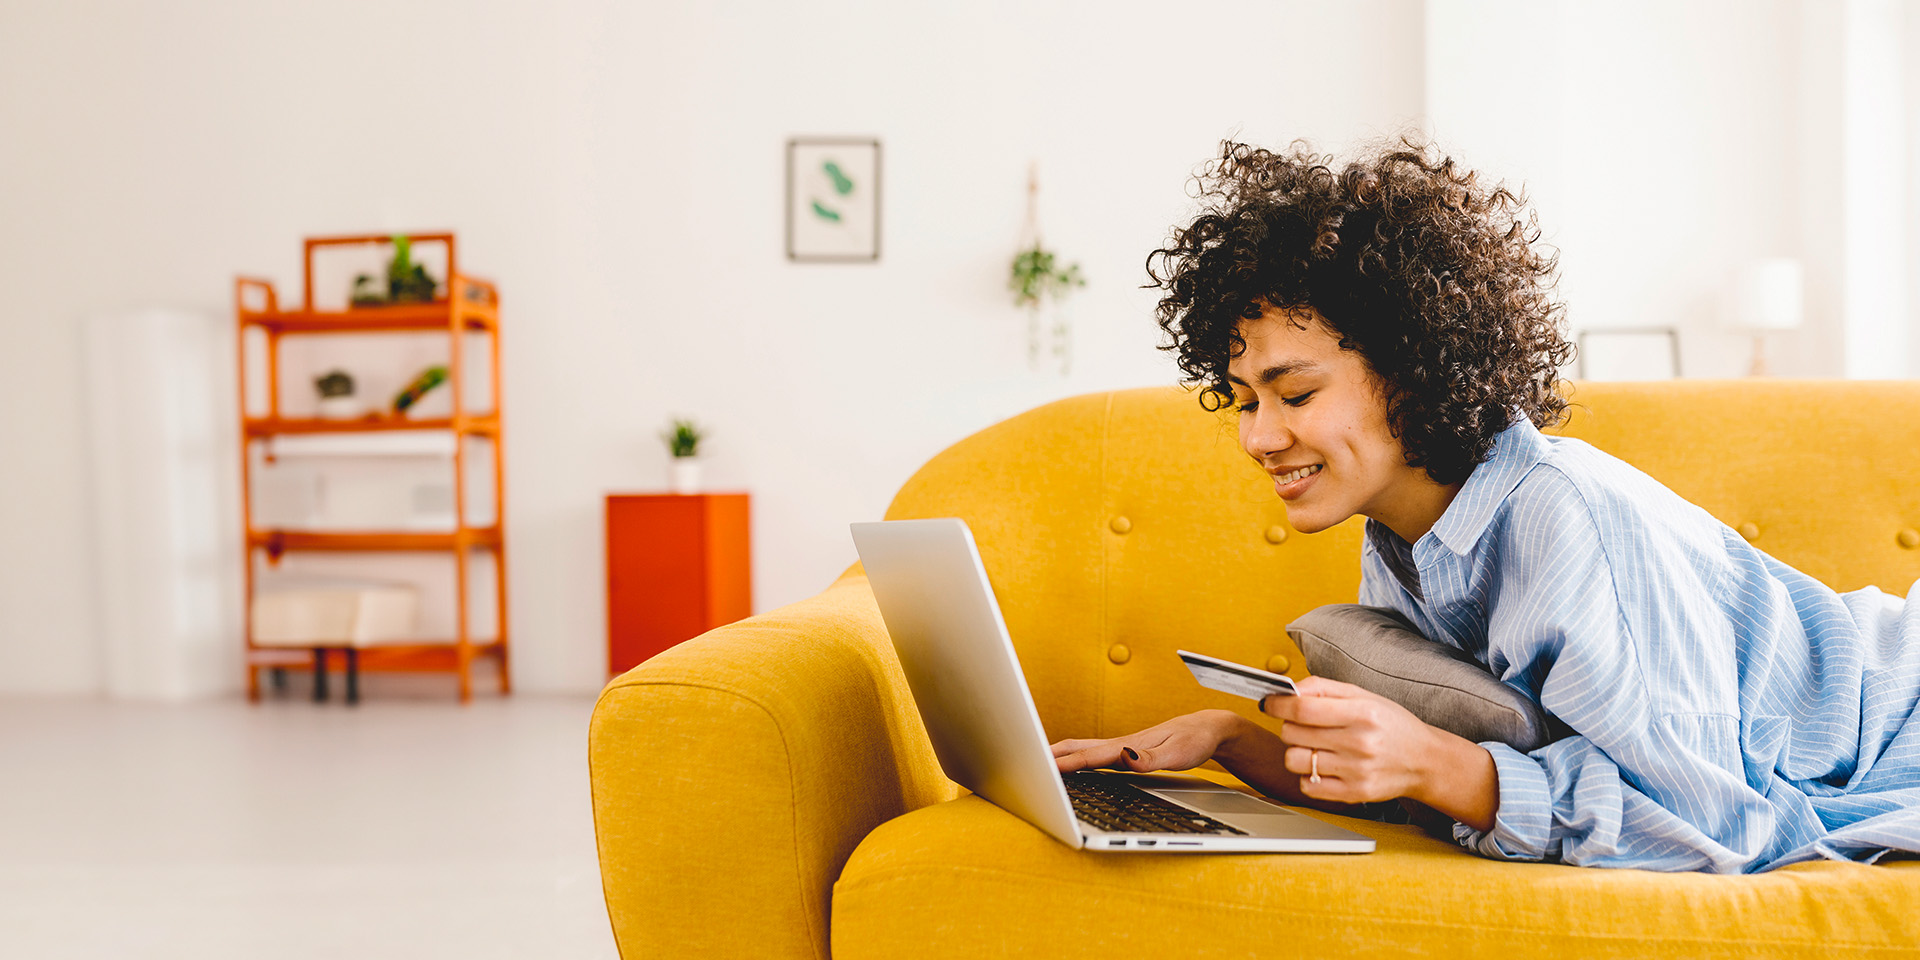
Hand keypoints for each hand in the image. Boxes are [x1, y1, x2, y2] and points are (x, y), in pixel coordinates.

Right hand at [1050, 710, 1241, 773]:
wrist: (1207, 728)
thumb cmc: (1193, 740)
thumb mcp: (1178, 755)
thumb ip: (1150, 760)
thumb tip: (1125, 758)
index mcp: (1127, 746)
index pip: (1088, 756)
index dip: (1064, 764)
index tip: (1042, 769)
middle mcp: (1120, 745)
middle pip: (1076, 747)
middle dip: (1050, 756)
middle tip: (1024, 764)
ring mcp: (1121, 747)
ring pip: (1081, 748)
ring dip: (1058, 755)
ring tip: (1037, 765)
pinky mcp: (1125, 751)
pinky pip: (1092, 753)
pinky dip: (1073, 758)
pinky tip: (1070, 766)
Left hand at [1260, 676, 1448, 806]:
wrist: (1424, 761)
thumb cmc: (1391, 725)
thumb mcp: (1364, 696)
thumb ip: (1324, 688)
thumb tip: (1289, 689)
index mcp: (1362, 713)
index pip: (1302, 708)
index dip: (1277, 704)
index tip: (1270, 703)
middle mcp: (1360, 743)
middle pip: (1293, 733)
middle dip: (1289, 726)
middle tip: (1302, 725)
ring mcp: (1356, 771)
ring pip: (1294, 760)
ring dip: (1296, 751)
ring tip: (1314, 747)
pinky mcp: (1354, 794)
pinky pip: (1307, 785)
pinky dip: (1307, 775)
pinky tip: (1323, 766)